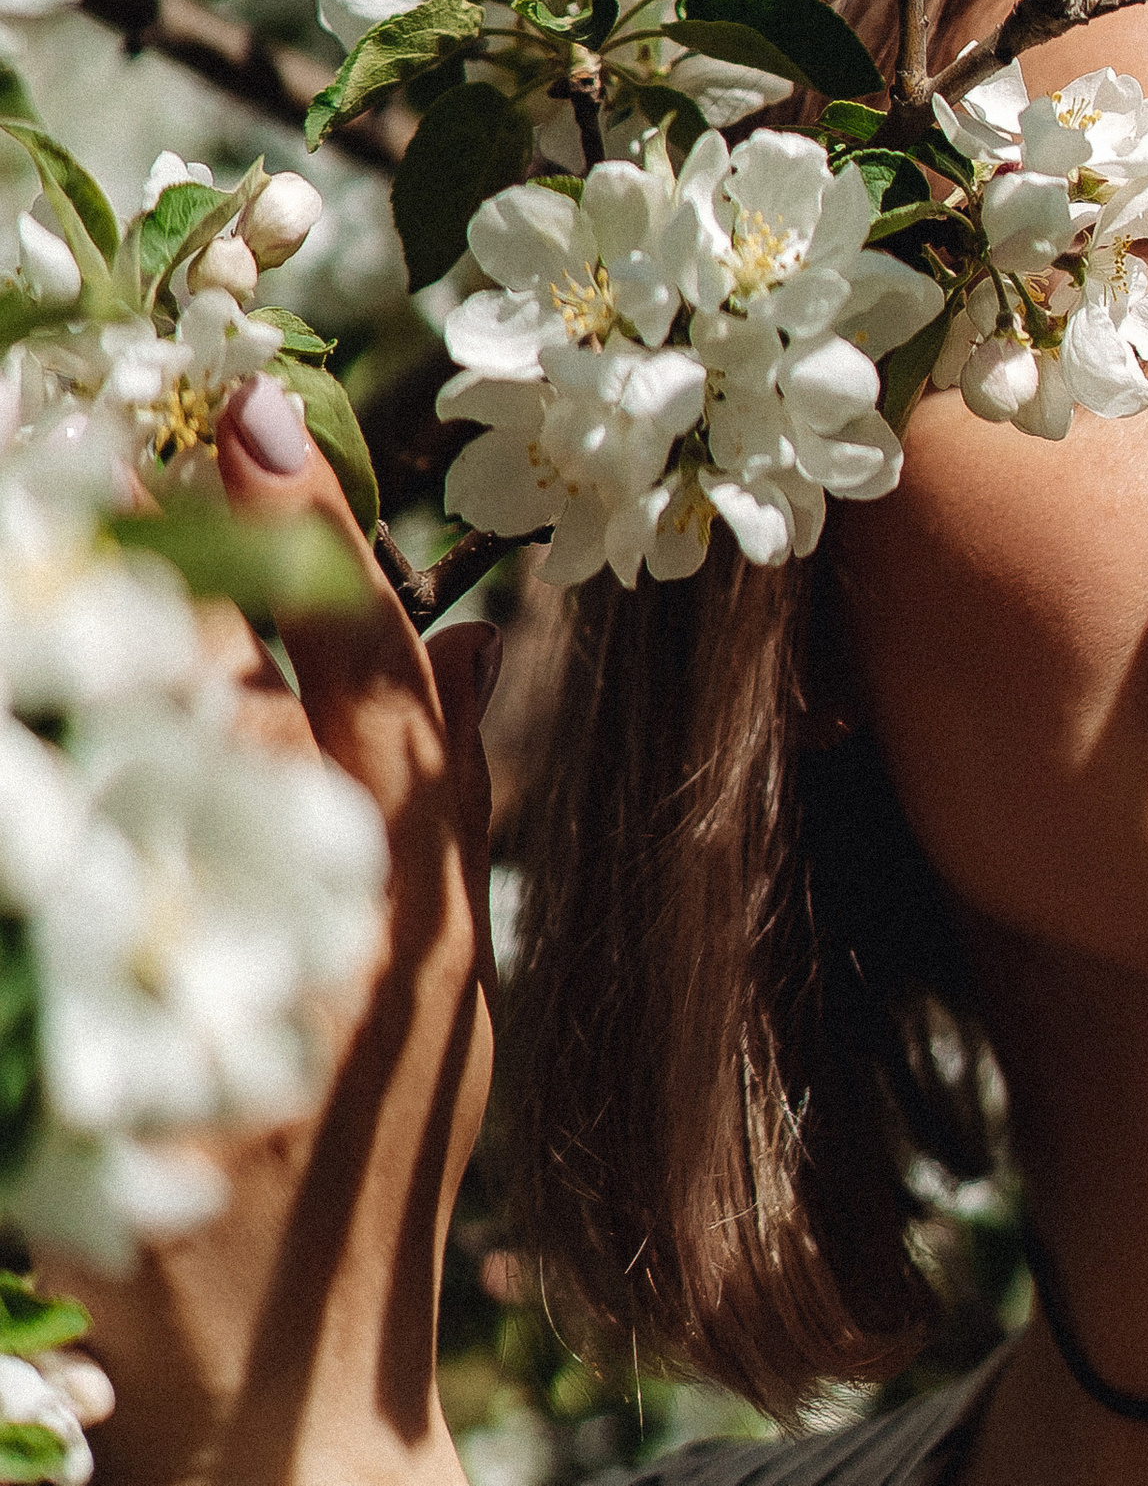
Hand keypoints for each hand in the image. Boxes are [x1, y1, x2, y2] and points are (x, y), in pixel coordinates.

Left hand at [57, 377, 495, 1485]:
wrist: (277, 1371)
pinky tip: (33, 719)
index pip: (348, 638)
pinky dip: (37, 777)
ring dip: (69, 633)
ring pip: (94, 743)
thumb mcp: (446, 930)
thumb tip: (481, 612)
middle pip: (199, 661)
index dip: (295, 507)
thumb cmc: (381, 1123)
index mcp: (396, 858)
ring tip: (40, 525)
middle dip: (142, 536)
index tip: (241, 398)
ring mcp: (160, 974)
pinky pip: (42, 862)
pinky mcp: (64, 1047)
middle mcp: (286, 897)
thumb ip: (442, 756)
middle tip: (85, 423)